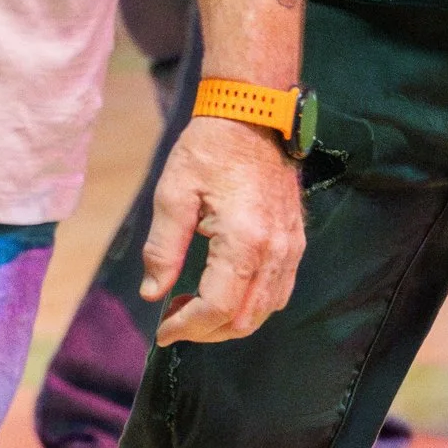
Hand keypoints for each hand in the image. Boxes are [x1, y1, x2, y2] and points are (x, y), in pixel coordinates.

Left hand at [142, 117, 304, 343]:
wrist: (253, 116)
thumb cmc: (210, 149)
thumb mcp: (173, 194)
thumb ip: (162, 249)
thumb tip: (152, 292)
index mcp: (244, 241)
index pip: (217, 308)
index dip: (187, 327)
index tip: (162, 330)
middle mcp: (275, 250)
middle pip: (244, 319)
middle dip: (206, 331)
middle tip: (174, 318)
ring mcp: (290, 247)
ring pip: (265, 310)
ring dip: (229, 321)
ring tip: (194, 304)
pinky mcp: (295, 240)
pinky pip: (279, 290)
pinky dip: (251, 304)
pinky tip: (224, 290)